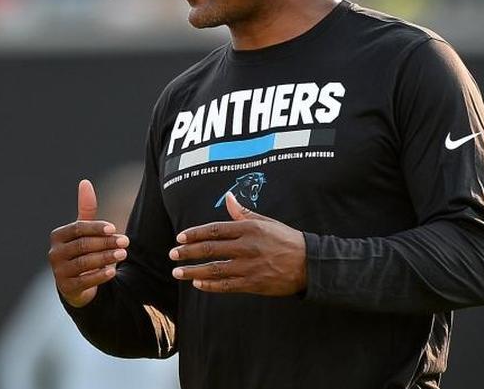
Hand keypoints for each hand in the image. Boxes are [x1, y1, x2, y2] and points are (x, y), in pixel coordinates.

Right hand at [48, 179, 128, 307]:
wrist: (76, 284)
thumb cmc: (82, 251)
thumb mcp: (84, 231)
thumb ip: (86, 209)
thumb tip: (85, 182)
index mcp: (58, 236)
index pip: (77, 228)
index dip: (96, 227)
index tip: (114, 228)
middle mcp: (54, 253)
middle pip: (82, 245)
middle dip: (106, 242)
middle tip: (126, 241)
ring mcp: (59, 272)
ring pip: (84, 263)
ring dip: (106, 257)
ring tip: (123, 254)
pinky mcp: (66, 287)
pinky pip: (84, 281)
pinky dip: (99, 276)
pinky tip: (113, 271)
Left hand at [169, 192, 306, 294]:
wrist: (310, 265)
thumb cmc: (287, 240)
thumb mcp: (266, 222)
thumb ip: (243, 213)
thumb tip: (230, 198)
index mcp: (249, 229)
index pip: (215, 230)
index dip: (195, 234)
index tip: (180, 237)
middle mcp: (247, 247)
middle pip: (210, 249)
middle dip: (188, 252)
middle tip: (173, 255)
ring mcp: (250, 267)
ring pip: (215, 269)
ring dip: (193, 271)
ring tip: (178, 272)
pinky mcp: (254, 284)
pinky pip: (227, 285)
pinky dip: (211, 285)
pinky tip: (198, 284)